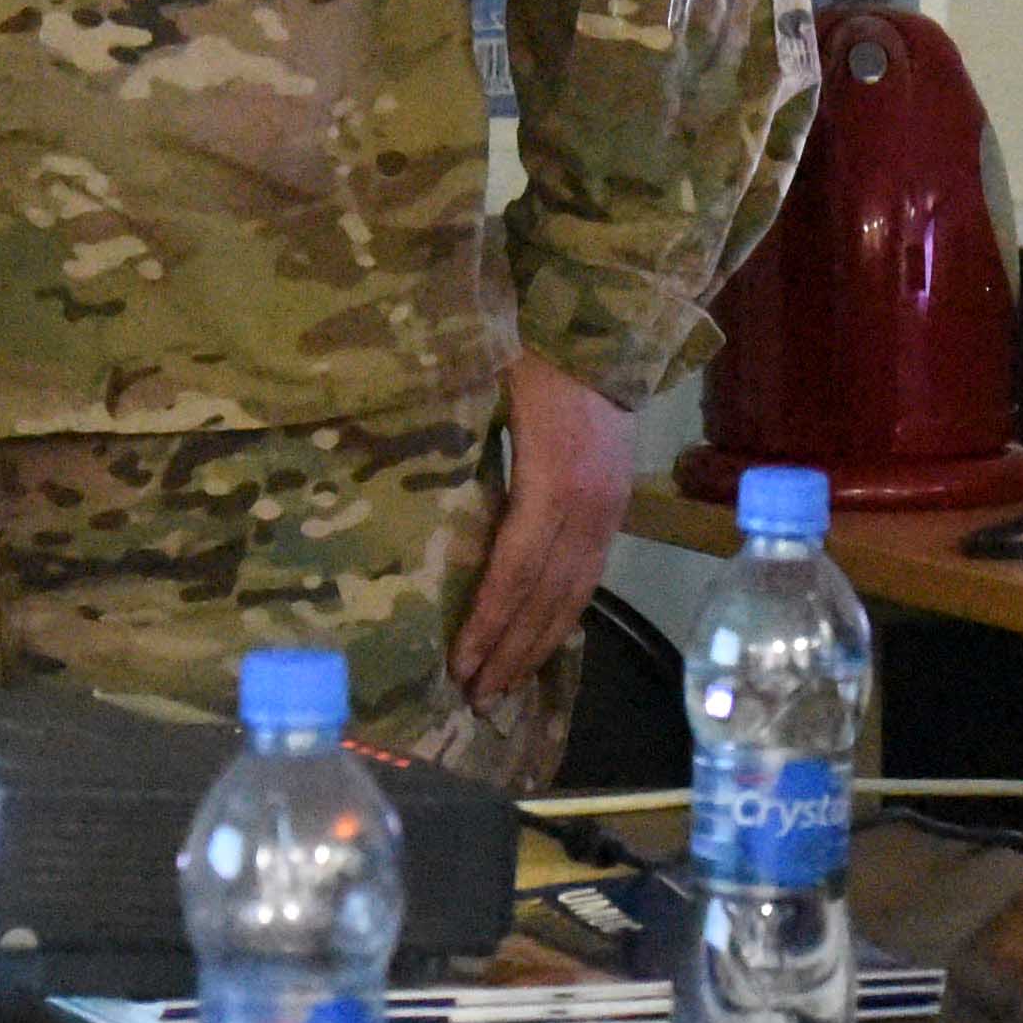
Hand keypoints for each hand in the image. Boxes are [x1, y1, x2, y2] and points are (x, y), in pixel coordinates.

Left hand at [453, 351, 632, 702]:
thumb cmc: (529, 352)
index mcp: (552, 480)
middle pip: (547, 596)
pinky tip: (542, 643)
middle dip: (511, 651)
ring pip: (575, 594)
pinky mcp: (617, 508)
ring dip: (539, 646)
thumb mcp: (484, 392)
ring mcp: (608, 510)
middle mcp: (588, 507)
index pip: (516, 569)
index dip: (488, 621)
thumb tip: (405, 501)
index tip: (459, 665)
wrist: (604, 323)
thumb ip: (454, 448)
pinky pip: (591, 576)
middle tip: (476, 699)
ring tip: (505, 686)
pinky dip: (566, 617)